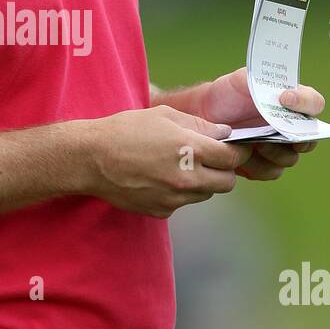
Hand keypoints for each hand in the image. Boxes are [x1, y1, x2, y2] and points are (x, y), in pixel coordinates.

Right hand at [84, 104, 252, 216]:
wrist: (91, 159)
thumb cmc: (126, 130)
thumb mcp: (164, 116)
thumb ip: (199, 126)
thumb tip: (223, 134)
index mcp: (190, 149)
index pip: (233, 158)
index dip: (237, 151)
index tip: (234, 148)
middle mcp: (187, 178)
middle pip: (227, 182)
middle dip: (225, 170)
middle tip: (213, 159)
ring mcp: (174, 198)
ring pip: (206, 194)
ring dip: (203, 182)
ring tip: (181, 166)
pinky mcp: (161, 211)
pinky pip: (183, 203)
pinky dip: (180, 193)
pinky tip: (161, 178)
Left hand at [162, 67, 322, 181]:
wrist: (204, 116)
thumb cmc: (227, 94)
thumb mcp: (242, 80)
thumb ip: (261, 83)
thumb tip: (280, 91)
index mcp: (293, 103)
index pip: (314, 103)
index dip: (305, 103)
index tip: (284, 99)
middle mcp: (291, 127)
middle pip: (309, 139)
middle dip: (294, 139)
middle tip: (274, 133)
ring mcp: (280, 148)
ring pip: (290, 158)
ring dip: (274, 154)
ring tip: (254, 145)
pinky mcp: (264, 165)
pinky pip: (271, 171)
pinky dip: (258, 166)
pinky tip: (242, 157)